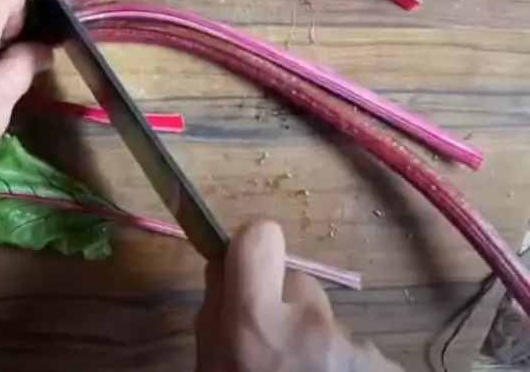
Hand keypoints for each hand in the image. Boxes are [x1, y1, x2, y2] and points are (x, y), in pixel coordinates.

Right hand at [195, 220, 402, 371]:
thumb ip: (215, 316)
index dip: (253, 246)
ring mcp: (353, 347)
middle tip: (277, 353)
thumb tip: (224, 270)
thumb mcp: (211, 365)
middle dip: (288, 309)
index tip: (250, 268)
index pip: (259, 238)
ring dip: (317, 344)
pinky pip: (358, 351)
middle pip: (298, 284)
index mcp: (255, 322)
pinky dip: (345, 365)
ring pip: (327, 321)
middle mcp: (308, 325)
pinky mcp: (386, 364)